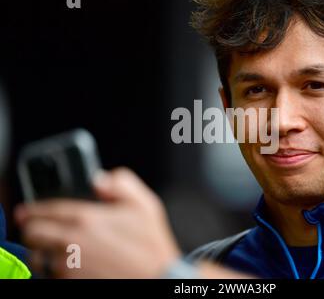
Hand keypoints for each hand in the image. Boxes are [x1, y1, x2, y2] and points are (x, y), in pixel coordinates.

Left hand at [15, 168, 180, 277]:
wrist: (158, 278)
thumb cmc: (151, 246)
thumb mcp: (145, 204)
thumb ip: (122, 183)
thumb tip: (101, 179)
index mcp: (86, 218)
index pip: (44, 210)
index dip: (32, 210)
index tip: (27, 212)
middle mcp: (71, 242)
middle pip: (32, 233)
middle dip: (35, 230)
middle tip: (42, 231)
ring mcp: (68, 267)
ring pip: (37, 257)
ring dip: (42, 252)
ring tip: (56, 251)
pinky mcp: (69, 284)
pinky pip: (48, 276)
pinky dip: (53, 271)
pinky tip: (69, 267)